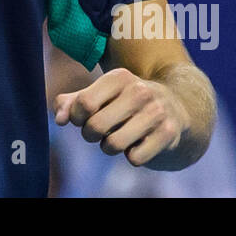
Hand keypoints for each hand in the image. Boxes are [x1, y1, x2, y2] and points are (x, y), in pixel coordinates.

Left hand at [53, 66, 190, 167]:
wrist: (176, 107)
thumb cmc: (126, 101)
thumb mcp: (101, 94)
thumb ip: (72, 103)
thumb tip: (59, 120)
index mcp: (119, 76)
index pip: (84, 103)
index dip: (77, 117)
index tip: (83, 118)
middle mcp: (139, 91)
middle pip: (95, 127)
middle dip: (90, 135)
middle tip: (98, 132)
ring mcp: (156, 112)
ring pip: (113, 145)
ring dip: (108, 148)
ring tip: (117, 138)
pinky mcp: (168, 134)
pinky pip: (135, 158)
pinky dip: (132, 156)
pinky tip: (139, 144)